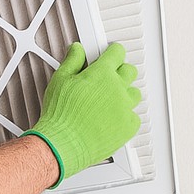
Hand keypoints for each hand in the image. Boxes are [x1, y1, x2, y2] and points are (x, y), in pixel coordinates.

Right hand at [23, 42, 141, 185]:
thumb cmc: (60, 115)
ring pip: (134, 94)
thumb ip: (72, 61)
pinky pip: (134, 117)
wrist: (63, 144)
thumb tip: (77, 50)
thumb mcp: (60, 80)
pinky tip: (112, 119)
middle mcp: (117, 89)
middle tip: (108, 78)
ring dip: (125, 94)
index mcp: (102, 74)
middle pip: (129, 71)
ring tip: (110, 100)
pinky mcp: (127, 127)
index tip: (111, 53)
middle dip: (120, 71)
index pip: (117, 53)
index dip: (113, 51)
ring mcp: (124, 108)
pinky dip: (125, 117)